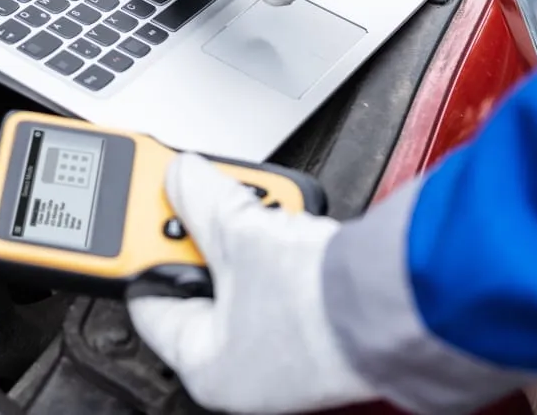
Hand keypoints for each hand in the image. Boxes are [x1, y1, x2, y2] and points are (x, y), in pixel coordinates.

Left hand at [127, 154, 376, 413]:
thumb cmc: (319, 307)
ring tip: (253, 203)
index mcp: (205, 363)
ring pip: (242, 267)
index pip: (148, 297)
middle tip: (199, 192)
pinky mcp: (315, 316)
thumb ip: (199, 198)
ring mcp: (281, 340)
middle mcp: (241, 361)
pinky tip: (284, 216)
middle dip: (201, 228)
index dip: (140, 249)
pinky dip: (278, 238)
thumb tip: (179, 172)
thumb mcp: (238, 236)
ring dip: (246, 227)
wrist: (399, 302)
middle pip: (197, 274)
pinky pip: (278, 268)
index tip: (138, 212)